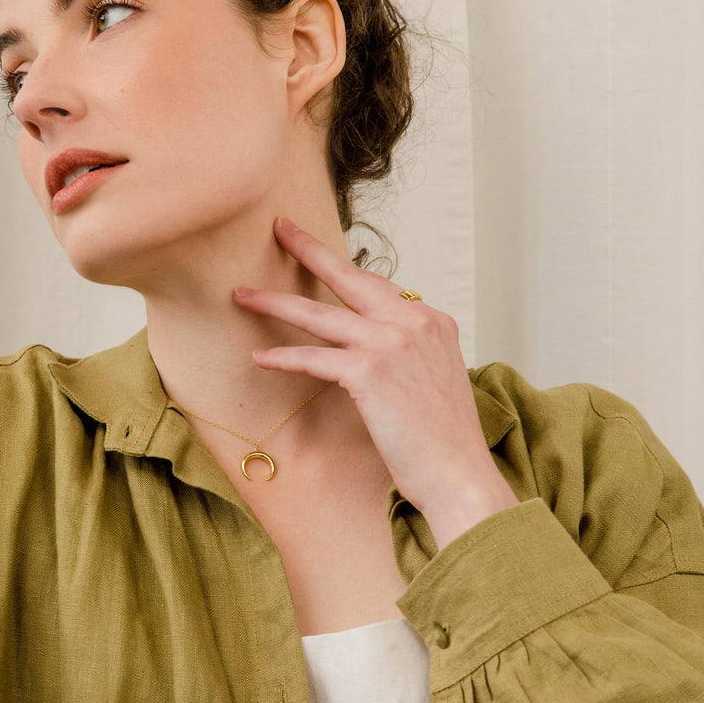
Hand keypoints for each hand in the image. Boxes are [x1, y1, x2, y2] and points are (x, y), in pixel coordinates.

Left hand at [232, 217, 519, 547]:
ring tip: (244, 294)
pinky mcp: (369, 371)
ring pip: (320, 314)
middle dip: (309, 250)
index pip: (380, 287)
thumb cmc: (444, 440)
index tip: (322, 256)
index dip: (346, 273)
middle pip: (350, 277)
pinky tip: (260, 358)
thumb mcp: (435, 381)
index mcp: (432, 321)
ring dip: (276, 302)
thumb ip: (410, 355)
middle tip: (281, 228)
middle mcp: (415, 322)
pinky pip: (313, 357)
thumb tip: (378, 355)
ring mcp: (392, 342)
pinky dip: (284, 357)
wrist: (459, 474)